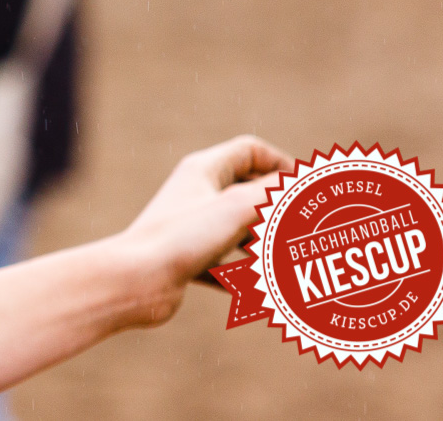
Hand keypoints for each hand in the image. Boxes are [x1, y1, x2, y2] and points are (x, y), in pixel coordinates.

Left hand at [117, 135, 291, 326]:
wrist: (135, 280)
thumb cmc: (183, 238)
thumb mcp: (238, 207)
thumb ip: (276, 192)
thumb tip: (307, 180)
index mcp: (203, 170)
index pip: (250, 151)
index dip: (281, 165)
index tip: (305, 190)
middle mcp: (194, 194)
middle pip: (246, 192)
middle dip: (275, 211)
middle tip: (301, 231)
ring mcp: (189, 227)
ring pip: (236, 231)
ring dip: (261, 244)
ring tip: (279, 263)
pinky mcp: (185, 259)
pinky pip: (222, 264)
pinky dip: (241, 275)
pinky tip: (252, 290)